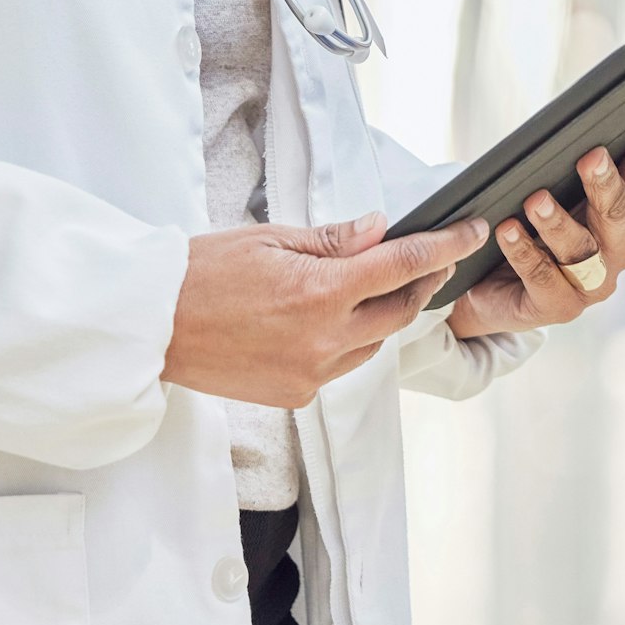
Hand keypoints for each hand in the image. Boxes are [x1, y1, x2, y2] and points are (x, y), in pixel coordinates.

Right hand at [162, 212, 489, 406]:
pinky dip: (349, 340)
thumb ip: (331, 240)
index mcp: (319, 292)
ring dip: (384, 314)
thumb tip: (380, 230)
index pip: (401, 266)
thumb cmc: (201, 272)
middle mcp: (323, 339)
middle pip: (400, 311)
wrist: (154, 326)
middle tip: (432, 256)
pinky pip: (342, 366)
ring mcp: (311, 373)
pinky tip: (330, 318)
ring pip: (374, 344)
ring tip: (376, 284)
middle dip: (423, 281)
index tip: (470, 232)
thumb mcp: (269, 239)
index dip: (444, 246)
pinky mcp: (296, 394)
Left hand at [446, 111, 624, 338]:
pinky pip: (543, 277)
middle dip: (605, 185)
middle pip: (617, 215)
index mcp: (622, 217)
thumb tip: (570, 125)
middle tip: (591, 157)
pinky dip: (524, 251)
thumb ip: (567, 168)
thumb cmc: (530, 227)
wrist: (490, 287)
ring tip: (536, 200)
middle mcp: (615, 252)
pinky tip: (507, 229)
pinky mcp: (559, 307)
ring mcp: (591, 284)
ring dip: (559, 223)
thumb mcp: (552, 193)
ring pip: (581, 251)